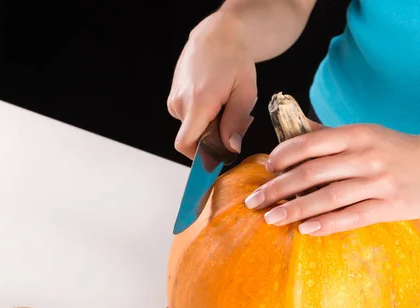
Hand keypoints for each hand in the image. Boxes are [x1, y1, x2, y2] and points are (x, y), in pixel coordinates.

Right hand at [167, 12, 257, 158]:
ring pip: (193, 129)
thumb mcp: (245, 92)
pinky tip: (218, 102)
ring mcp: (175, 100)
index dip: (200, 158)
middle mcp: (180, 103)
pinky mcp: (175, 98)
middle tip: (238, 123)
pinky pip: (190, 118)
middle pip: (194, 138)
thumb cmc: (234, 59)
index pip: (186, 144)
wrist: (216, 35)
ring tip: (228, 107)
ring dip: (212, 126)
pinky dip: (204, 117)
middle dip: (216, 139)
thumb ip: (236, 122)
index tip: (217, 160)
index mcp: (198, 102)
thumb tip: (230, 149)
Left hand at [244, 124, 419, 234]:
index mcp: (356, 134)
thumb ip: (328, 134)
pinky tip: (306, 229)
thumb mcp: (363, 134)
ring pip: (329, 197)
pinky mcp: (391, 206)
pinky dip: (327, 224)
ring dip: (296, 209)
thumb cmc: (392, 149)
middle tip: (255, 201)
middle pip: (313, 172)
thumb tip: (290, 131)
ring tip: (272, 218)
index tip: (266, 169)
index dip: (283, 155)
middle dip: (278, 188)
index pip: (311, 142)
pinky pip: (353, 216)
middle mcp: (366, 156)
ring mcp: (379, 182)